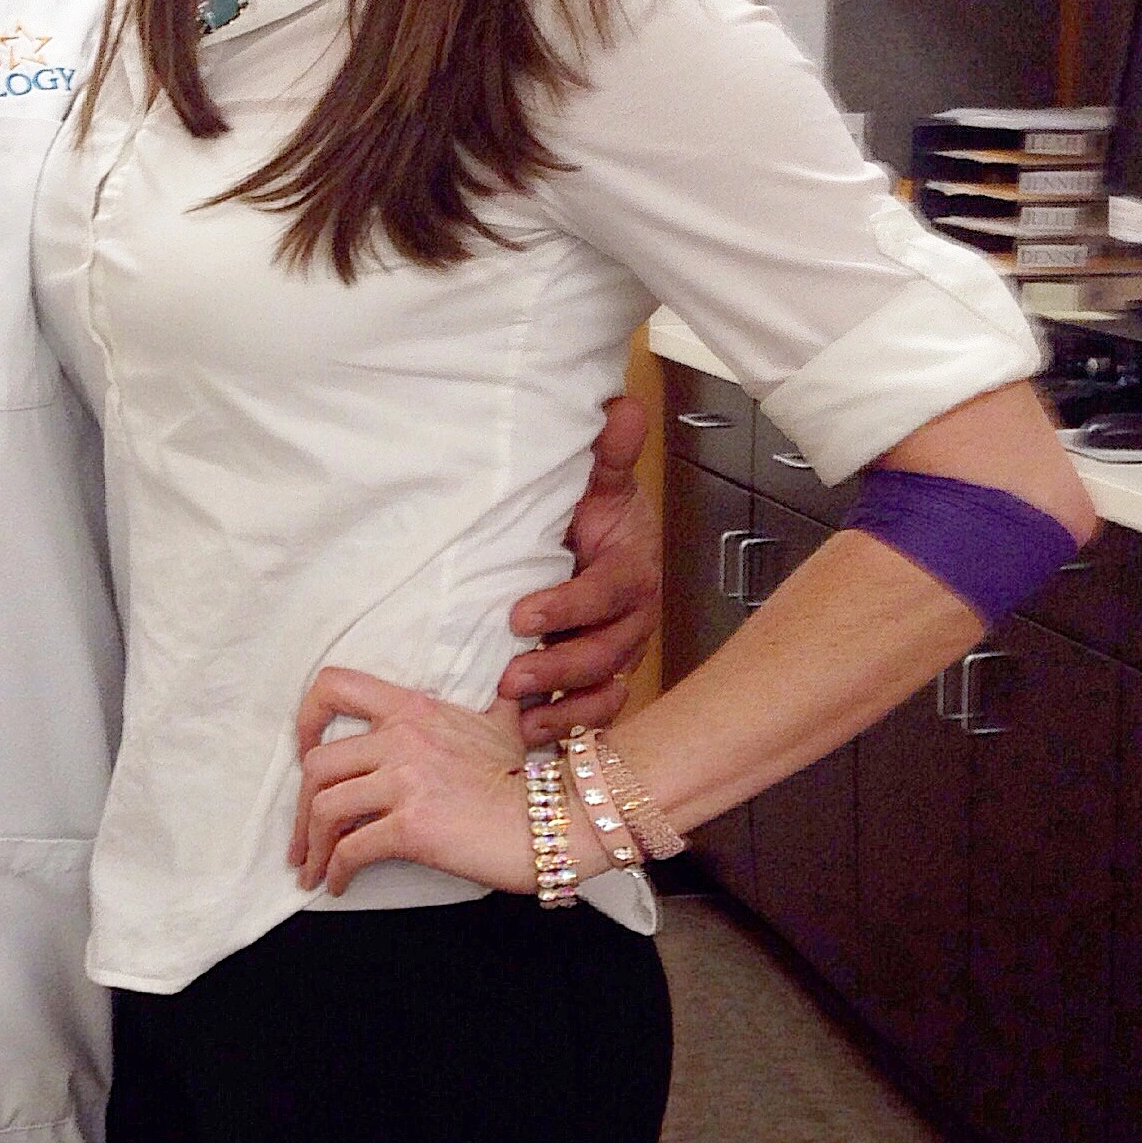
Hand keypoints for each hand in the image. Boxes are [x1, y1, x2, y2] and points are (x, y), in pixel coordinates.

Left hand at [289, 666, 534, 898]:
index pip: (335, 687)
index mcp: (411, 708)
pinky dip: (335, 870)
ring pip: (325, 808)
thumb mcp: (499, 722)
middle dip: (300, 808)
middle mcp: (401, 738)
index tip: (302, 752)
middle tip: (302, 836)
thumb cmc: (526, 778)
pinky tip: (337, 883)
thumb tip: (511, 678)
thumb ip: (488, 699)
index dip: (305, 719)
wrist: (554, 821)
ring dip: (311, 845)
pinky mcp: (410, 827)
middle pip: (317, 765)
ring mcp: (404, 782)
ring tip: (312, 868)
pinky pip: (351, 849)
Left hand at [499, 392, 660, 741]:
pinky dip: (569, 728)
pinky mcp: (600, 679)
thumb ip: (607, 453)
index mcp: (631, 571)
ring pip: (603, 689)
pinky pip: (597, 713)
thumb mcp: (597, 481)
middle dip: (558, 668)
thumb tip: (620, 406)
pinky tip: (531, 735)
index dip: (567, 607)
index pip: (607, 593)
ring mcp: (617, 654)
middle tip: (510, 676)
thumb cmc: (592, 515)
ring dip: (563, 707)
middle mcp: (632, 619)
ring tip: (518, 717)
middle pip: (605, 652)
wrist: (594, 542)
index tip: (519, 614)